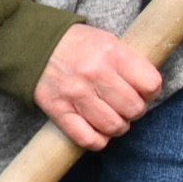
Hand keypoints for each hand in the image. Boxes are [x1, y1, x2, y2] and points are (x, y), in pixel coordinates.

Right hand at [32, 23, 161, 149]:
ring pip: (113, 126)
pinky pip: (86, 137)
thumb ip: (127, 62)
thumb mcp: (106, 40)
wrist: (31, 44)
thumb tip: (147, 89)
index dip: (151, 92)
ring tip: (112, 118)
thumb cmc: (74, 44)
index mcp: (111, 53)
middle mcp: (95, 74)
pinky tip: (98, 131)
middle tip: (126, 106)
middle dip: (134, 111)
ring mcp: (75, 93)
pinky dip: (97, 140)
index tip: (143, 92)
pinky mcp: (57, 109)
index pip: (150, 84)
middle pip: (134, 109)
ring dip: (118, 127)